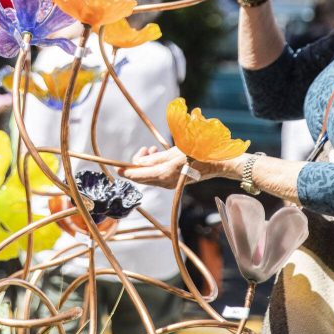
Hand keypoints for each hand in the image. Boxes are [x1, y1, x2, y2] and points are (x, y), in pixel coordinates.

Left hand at [119, 146, 241, 188]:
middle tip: (144, 149)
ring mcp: (169, 184)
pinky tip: (159, 155)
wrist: (216, 162)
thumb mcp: (173, 151)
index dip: (125, 170)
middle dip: (137, 163)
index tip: (116, 166)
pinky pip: (158, 176)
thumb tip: (137, 162)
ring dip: (146, 163)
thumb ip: (154, 158)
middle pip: (141, 177)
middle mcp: (164, 182)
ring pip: (149, 176)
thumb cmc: (196, 153)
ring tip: (152, 150)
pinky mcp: (174, 182)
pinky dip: (154, 166)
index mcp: (163, 174)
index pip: (136, 175)